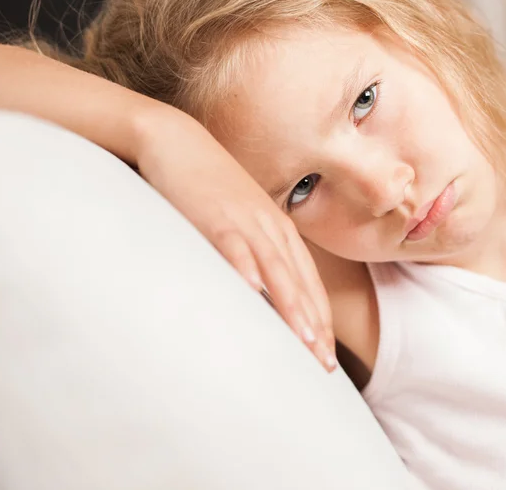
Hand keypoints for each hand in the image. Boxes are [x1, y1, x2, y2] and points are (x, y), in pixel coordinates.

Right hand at [135, 108, 335, 370]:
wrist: (180, 142)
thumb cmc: (210, 186)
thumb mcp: (239, 219)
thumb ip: (253, 250)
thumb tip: (258, 290)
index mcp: (278, 228)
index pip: (307, 280)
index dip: (320, 317)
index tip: (326, 353)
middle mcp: (268, 225)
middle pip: (298, 280)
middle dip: (314, 323)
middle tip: (324, 363)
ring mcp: (242, 218)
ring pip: (274, 266)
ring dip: (290, 304)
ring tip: (304, 340)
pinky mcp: (213, 212)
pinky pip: (230, 242)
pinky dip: (242, 265)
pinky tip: (251, 290)